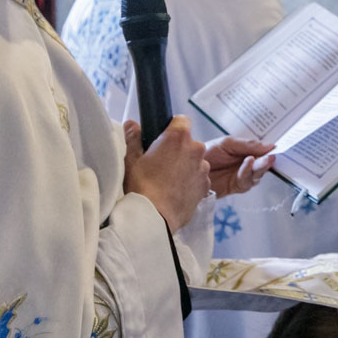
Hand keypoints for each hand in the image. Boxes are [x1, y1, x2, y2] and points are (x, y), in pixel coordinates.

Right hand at [123, 117, 210, 231]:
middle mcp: (196, 149)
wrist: (154, 217)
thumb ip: (133, 137)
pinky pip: (199, 178)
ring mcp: (203, 168)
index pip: (181, 120)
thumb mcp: (131, 159)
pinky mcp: (206, 186)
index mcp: (178, 137)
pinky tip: (176, 191)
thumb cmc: (141, 186)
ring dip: (186, 166)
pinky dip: (191, 181)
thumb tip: (132, 124)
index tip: (163, 139)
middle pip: (189, 142)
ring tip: (168, 180)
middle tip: (161, 163)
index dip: (172, 128)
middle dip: (178, 149)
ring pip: (195, 161)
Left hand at [204, 136, 274, 198]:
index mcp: (246, 153)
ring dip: (259, 167)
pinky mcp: (236, 187)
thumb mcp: (227, 143)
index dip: (270, 151)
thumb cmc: (206, 153)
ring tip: (259, 159)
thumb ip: (247, 145)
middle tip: (271, 156)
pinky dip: (247, 172)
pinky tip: (248, 163)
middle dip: (266, 161)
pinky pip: (246, 181)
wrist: (188, 166)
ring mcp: (241, 177)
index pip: (263, 153)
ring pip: (256, 175)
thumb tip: (268, 145)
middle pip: (262, 166)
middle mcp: (246, 166)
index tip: (276, 148)